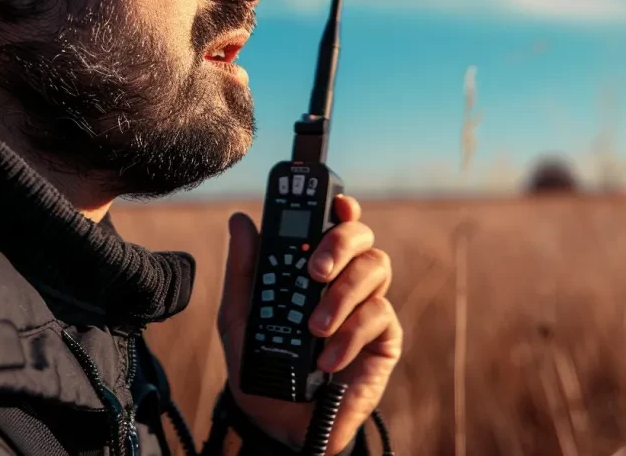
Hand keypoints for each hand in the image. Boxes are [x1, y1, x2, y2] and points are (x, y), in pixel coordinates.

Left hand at [217, 195, 402, 453]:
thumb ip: (244, 269)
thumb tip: (241, 221)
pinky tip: (327, 359)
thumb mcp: (241, 317)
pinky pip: (379, 318)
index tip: (336, 202)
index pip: (337, 223)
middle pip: (362, 237)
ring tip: (314, 327)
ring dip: (343, 295)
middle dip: (341, 244)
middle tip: (315, 270)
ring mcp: (369, 306)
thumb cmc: (262, 366)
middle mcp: (347, 279)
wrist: (278, 423)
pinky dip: (350, 336)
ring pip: (376, 269)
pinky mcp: (385, 339)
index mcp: (316, 266)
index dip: (342, 206)